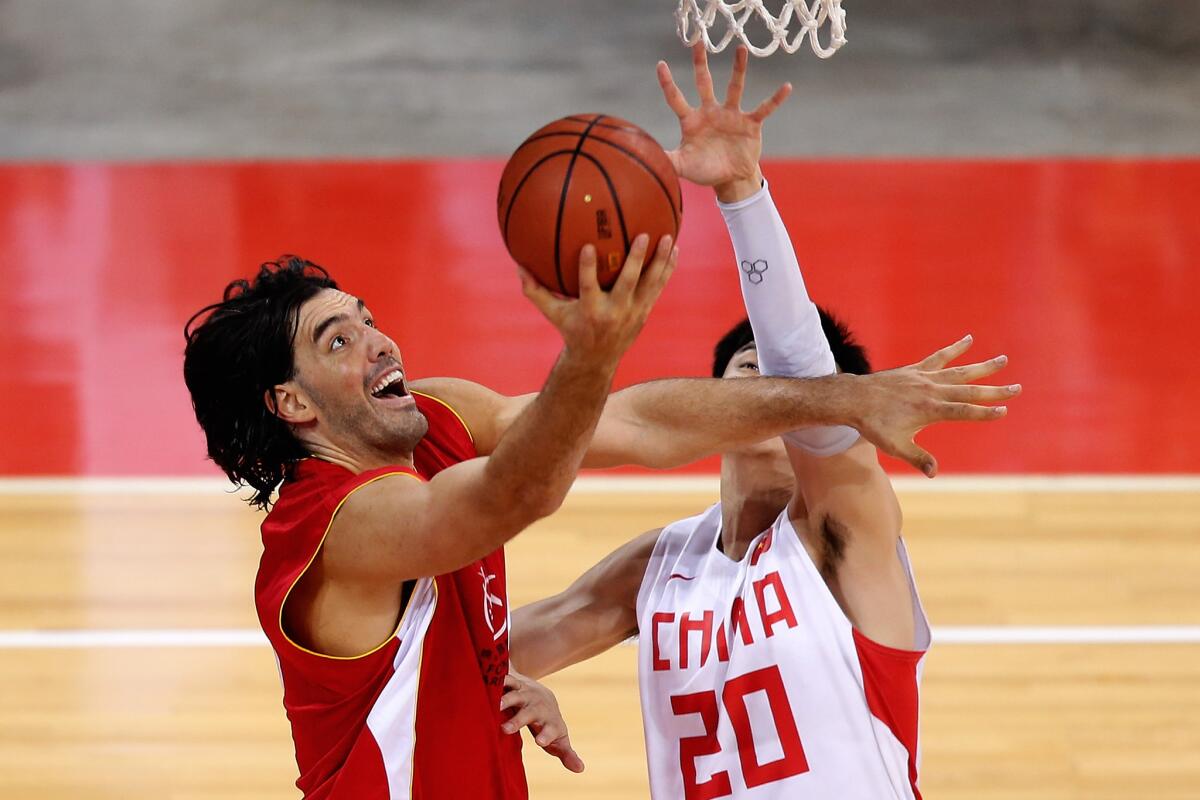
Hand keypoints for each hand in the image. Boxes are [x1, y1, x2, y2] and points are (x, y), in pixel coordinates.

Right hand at [500, 669, 584, 773]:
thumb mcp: (559, 739)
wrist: (543, 695)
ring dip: (506, 699)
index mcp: (550, 722)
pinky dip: (498, 681)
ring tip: (496, 706)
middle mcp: (538, 707)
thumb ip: (568, 754)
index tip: (540, 742)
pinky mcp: (515, 684)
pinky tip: (487, 681)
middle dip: (518, 720)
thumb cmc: (549, 725)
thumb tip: (581, 770)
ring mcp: (526, 694)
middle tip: (505, 729)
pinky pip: (506, 680)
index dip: (546, 735)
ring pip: (516, 695)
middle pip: (529, 713)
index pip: (550, 729)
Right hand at [518, 234, 677, 365]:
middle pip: (628, 283)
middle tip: (644, 235)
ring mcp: (633, 312)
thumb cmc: (572, 329)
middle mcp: (614, 311)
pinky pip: (659, 286)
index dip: (588, 267)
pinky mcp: (645, 312)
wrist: (597, 359)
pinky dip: (667, 269)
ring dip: (660, 261)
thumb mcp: (553, 313)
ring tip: (668, 237)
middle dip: (637, 260)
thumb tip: (518, 266)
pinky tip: (674, 249)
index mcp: (590, 310)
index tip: (589, 246)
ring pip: (650, 283)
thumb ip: (535, 291)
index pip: (588, 286)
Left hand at [657, 43, 791, 200]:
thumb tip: (645, 155)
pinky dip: (775, 99)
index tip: (660, 64)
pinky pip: (764, 108)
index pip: (676, 98)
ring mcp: (731, 115)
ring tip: (741, 49)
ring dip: (738, 69)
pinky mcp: (750, 123)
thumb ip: (667, 159)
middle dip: (700, 63)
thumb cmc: (704, 169)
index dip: (668, 83)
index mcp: (692, 120)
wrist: (730, 178)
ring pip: (734, 87)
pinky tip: (786, 87)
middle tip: (698, 42)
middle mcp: (711, 112)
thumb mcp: (683, 166)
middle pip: (703, 82)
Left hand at [849, 335, 1020, 477]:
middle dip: (994, 390)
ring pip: (959, 371)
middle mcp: (931, 391)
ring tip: (1003, 359)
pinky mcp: (916, 369)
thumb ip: (917, 458)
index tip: (1004, 411)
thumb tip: (934, 473)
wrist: (854, 399)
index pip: (964, 412)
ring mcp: (924, 377)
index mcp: (930, 410)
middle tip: (1017, 388)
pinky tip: (968, 339)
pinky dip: (955, 349)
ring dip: (982, 366)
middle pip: (969, 390)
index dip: (985, 413)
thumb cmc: (874, 425)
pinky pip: (939, 357)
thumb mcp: (895, 446)